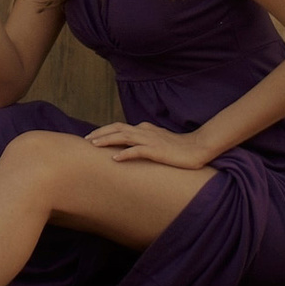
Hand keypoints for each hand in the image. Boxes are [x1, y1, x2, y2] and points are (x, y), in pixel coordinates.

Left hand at [85, 122, 215, 169]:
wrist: (198, 148)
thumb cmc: (179, 147)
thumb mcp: (158, 141)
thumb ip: (145, 140)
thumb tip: (131, 147)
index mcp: (144, 128)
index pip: (120, 127)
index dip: (105, 130)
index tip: (92, 137)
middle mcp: (145, 131)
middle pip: (117, 128)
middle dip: (100, 133)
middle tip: (86, 140)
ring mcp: (150, 140)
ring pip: (123, 137)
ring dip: (107, 140)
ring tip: (94, 145)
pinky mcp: (156, 151)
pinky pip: (137, 151)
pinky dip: (125, 154)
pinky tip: (115, 159)